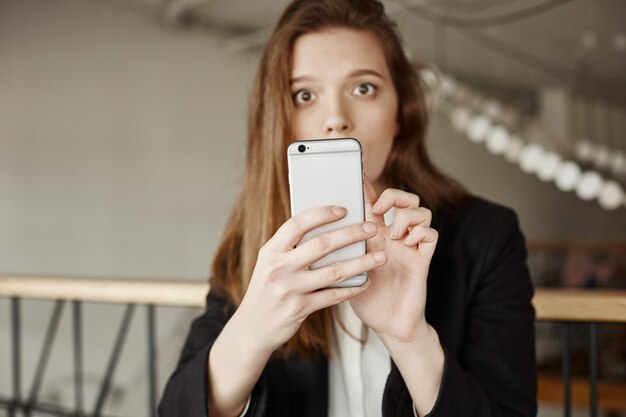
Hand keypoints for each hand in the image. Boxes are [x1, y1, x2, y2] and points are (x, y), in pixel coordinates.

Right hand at [234, 205, 387, 355]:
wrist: (253, 327)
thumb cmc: (268, 288)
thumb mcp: (271, 263)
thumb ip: (292, 247)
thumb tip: (328, 225)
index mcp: (271, 250)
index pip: (298, 224)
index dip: (322, 214)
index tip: (344, 209)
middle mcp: (278, 267)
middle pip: (321, 244)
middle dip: (351, 234)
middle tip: (372, 227)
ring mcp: (289, 289)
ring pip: (333, 271)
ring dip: (361, 262)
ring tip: (381, 256)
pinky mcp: (299, 309)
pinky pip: (333, 295)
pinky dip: (352, 288)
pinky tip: (366, 282)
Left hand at [349, 177, 437, 343]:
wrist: (386, 325)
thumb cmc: (365, 298)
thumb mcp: (345, 269)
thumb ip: (338, 248)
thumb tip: (313, 230)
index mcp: (373, 235)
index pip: (371, 202)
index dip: (365, 184)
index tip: (355, 169)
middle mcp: (393, 236)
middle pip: (402, 197)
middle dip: (392, 195)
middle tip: (379, 208)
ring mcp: (410, 246)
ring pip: (420, 210)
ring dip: (406, 216)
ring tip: (393, 233)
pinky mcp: (423, 259)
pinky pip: (430, 234)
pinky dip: (419, 233)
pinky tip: (406, 244)